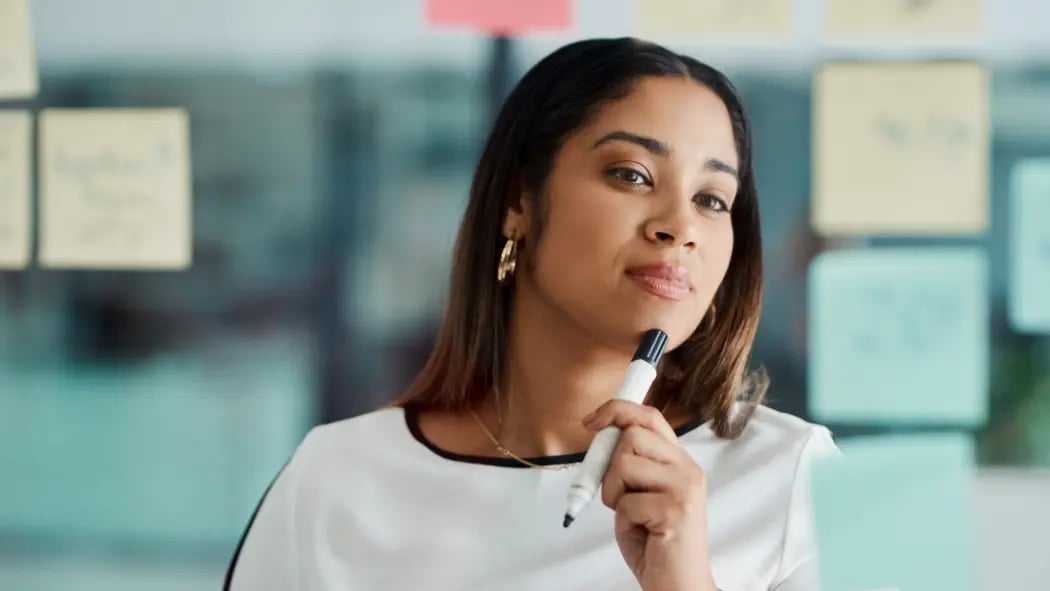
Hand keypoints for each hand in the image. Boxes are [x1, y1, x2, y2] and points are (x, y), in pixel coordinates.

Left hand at [583, 400, 716, 590]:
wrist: (679, 585)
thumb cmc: (655, 542)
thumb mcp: (639, 494)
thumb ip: (630, 464)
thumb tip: (603, 434)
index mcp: (680, 462)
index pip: (649, 417)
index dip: (618, 410)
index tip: (592, 420)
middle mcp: (687, 469)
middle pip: (632, 436)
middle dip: (611, 466)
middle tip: (618, 495)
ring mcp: (685, 488)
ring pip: (625, 464)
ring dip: (614, 493)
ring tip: (632, 516)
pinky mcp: (676, 510)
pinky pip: (626, 502)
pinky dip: (623, 520)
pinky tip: (643, 532)